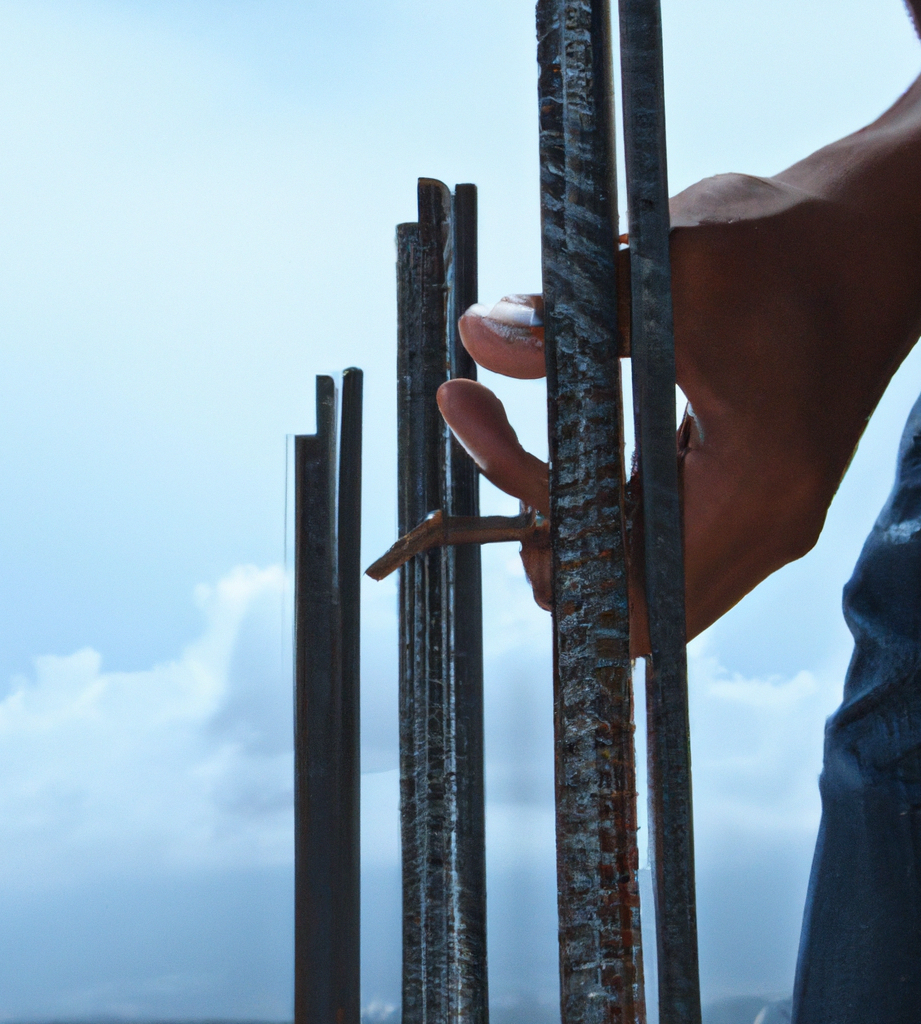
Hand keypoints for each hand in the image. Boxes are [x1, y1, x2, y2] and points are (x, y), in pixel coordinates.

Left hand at [438, 77, 920, 654]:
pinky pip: (650, 532)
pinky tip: (566, 434)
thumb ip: (571, 315)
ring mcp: (756, 517)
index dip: (548, 546)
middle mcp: (763, 526)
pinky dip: (595, 500)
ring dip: (562, 513)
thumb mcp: (670, 267)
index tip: (493, 443)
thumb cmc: (788, 244)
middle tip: (489, 433)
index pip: (632, 600)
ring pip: (632, 568)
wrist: (871, 236)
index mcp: (755, 490)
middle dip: (541, 528)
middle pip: (624, 598)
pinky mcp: (742, 494)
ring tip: (508, 431)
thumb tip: (478, 337)